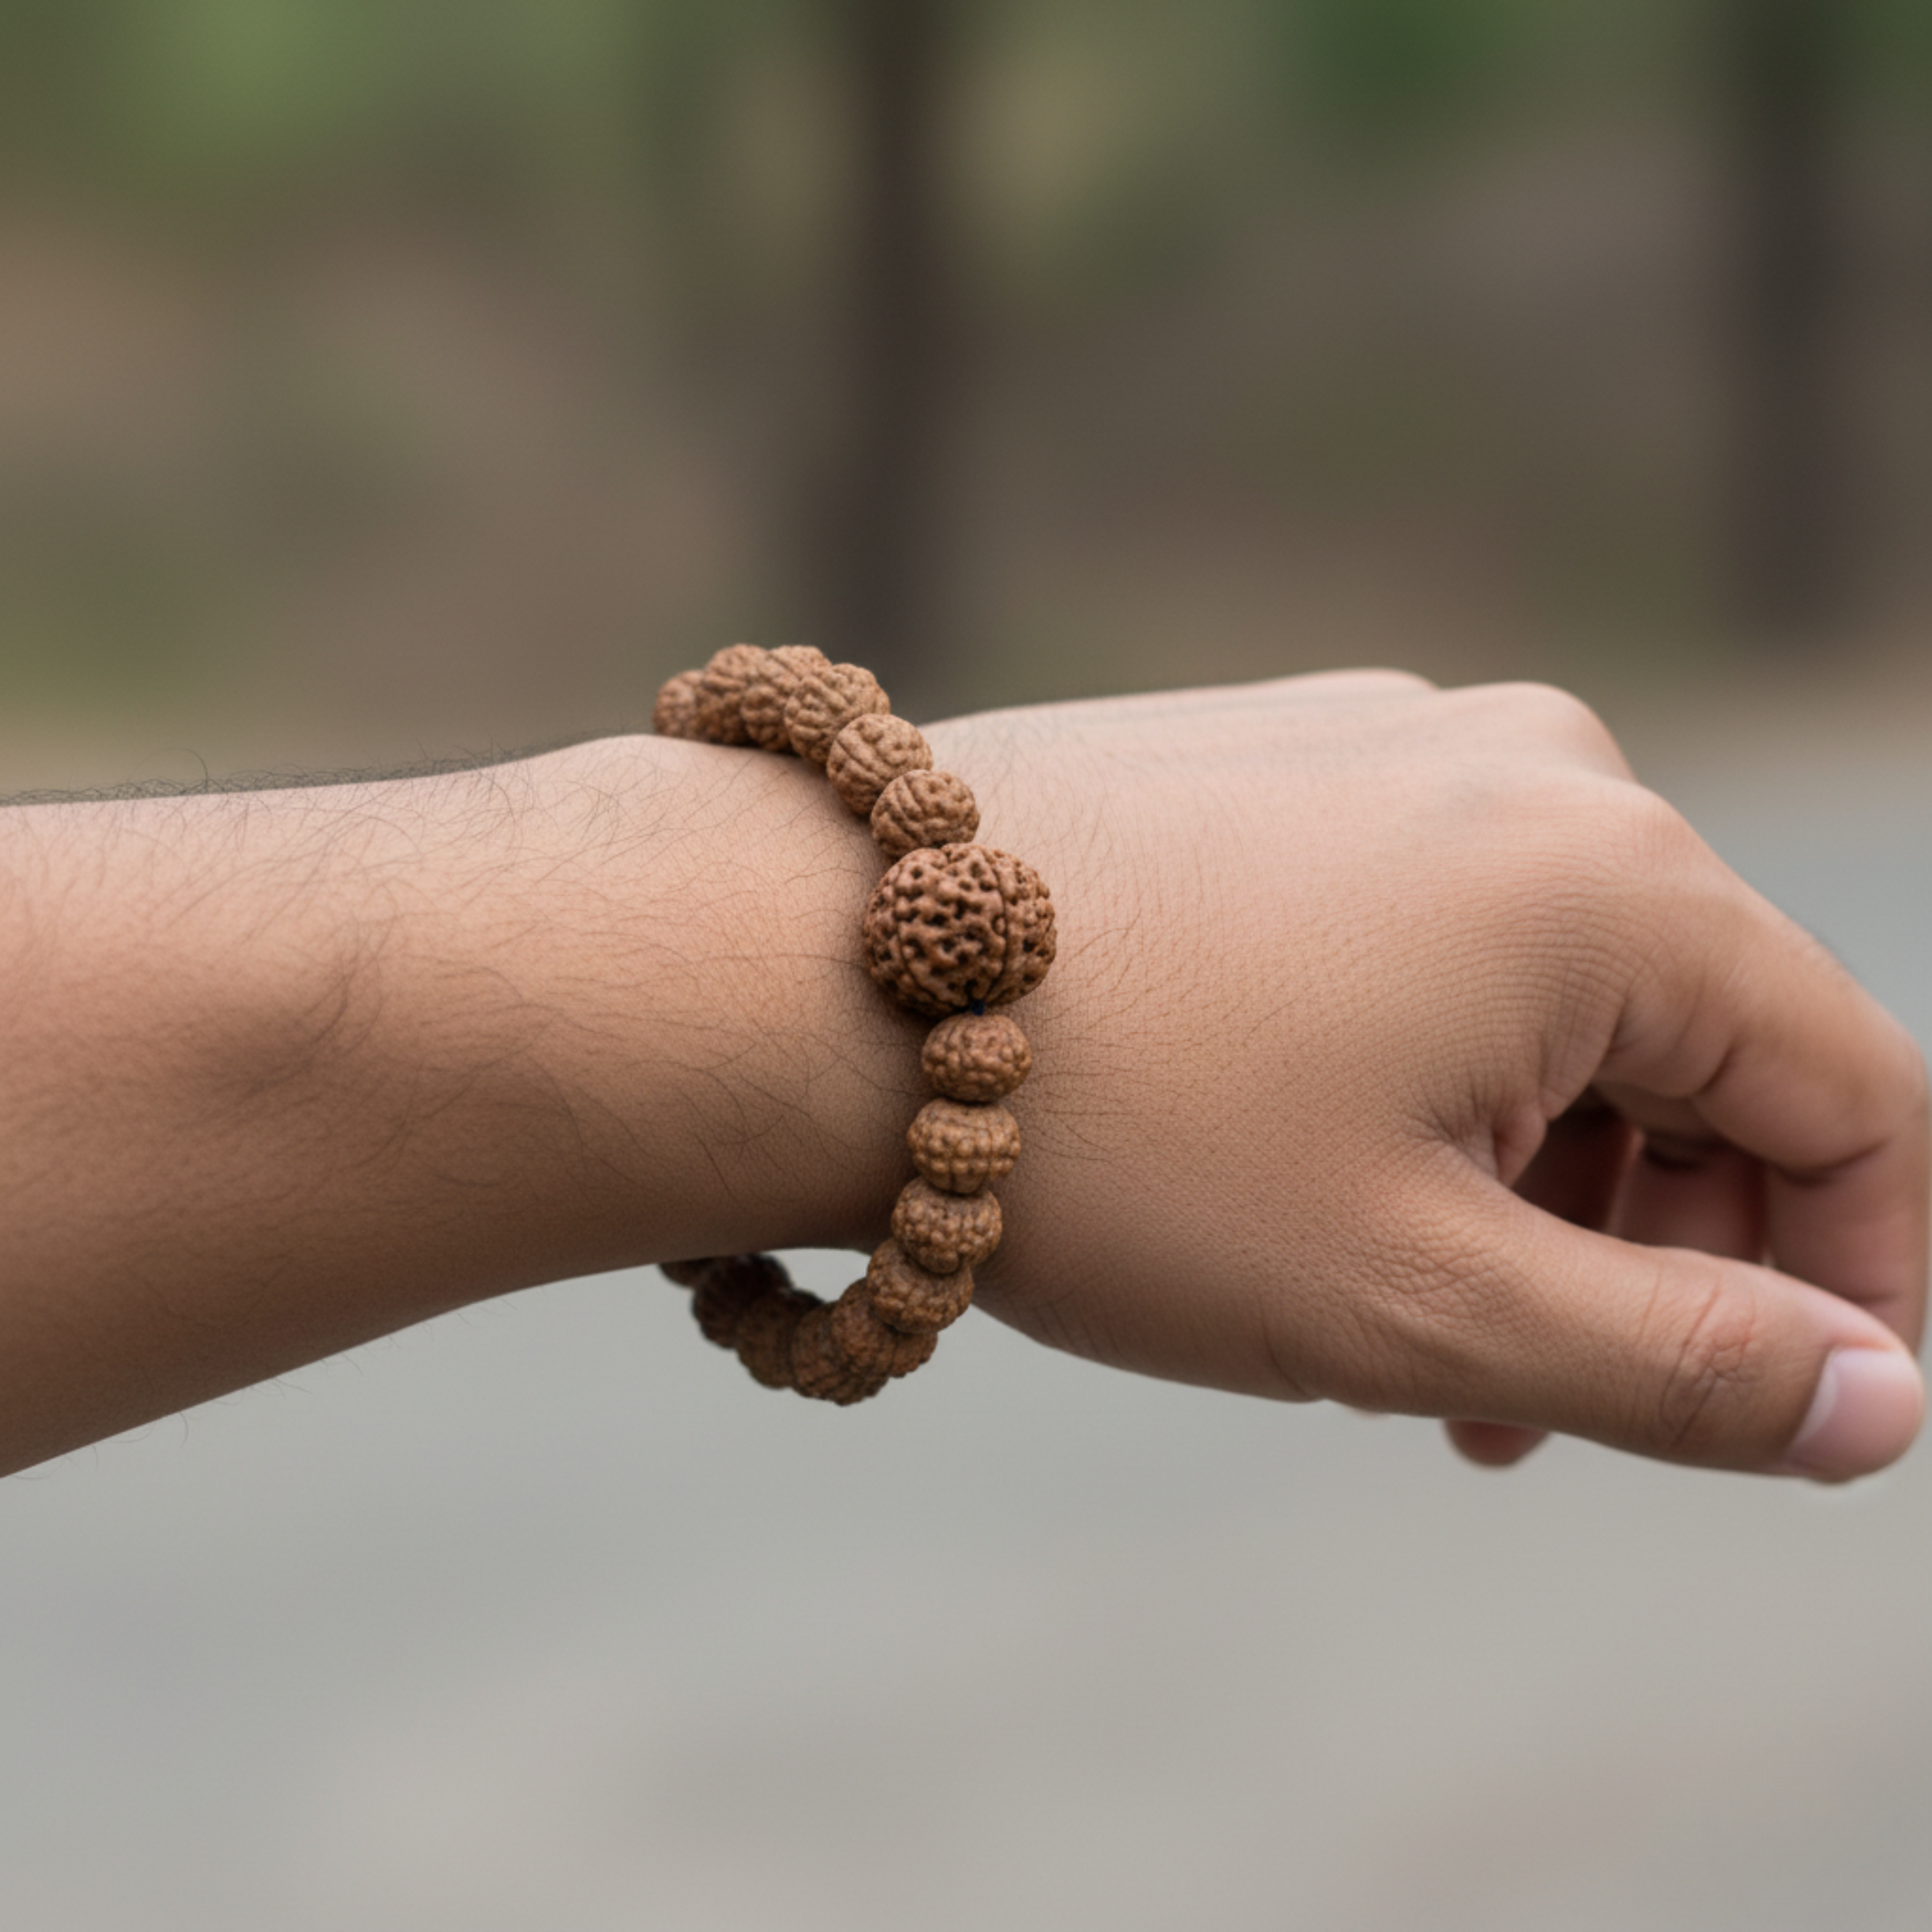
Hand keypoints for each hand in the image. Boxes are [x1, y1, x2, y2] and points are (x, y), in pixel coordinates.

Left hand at [928, 675, 1927, 1477]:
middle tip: (1525, 1416)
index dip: (1866, 1278)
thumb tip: (1880, 1400)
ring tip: (1397, 1325)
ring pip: (1551, 1001)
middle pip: (1702, 1048)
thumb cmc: (1117, 1142)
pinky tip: (1311, 1174)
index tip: (1806, 1411)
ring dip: (1521, 1178)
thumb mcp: (1421, 1303)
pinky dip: (1418, 1077)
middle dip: (1657, 1248)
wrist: (815, 969)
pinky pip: (1426, 934)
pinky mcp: (1278, 760)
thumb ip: (1685, 1362)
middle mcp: (1529, 770)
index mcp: (1613, 881)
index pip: (1856, 1100)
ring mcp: (1390, 746)